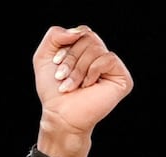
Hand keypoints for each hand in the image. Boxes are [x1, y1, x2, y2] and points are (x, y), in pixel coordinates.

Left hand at [32, 26, 131, 150]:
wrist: (60, 115)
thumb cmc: (53, 91)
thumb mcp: (43, 56)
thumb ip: (54, 34)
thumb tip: (80, 31)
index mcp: (87, 51)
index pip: (81, 32)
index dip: (67, 47)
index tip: (56, 65)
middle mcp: (101, 57)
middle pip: (88, 38)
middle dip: (71, 58)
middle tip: (62, 78)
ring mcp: (112, 68)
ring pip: (96, 48)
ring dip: (78, 68)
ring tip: (72, 86)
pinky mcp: (122, 79)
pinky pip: (108, 59)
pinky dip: (92, 71)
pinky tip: (88, 86)